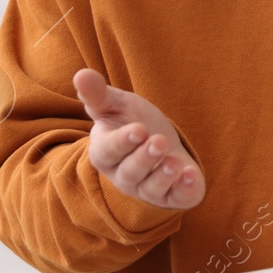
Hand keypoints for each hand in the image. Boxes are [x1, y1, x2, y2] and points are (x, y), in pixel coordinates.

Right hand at [73, 68, 203, 209]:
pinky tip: (191, 175)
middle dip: (145, 158)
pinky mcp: (172, 195)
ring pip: (151, 188)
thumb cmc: (133, 122)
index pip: (108, 151)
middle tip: (159, 141)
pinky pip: (176, 198)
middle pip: (130, 172)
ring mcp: (147, 188)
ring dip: (164, 175)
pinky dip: (184, 189)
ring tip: (175, 162)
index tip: (139, 129)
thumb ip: (98, 94)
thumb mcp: (117, 105)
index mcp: (106, 152)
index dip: (122, 142)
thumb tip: (81, 74)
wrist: (162, 143)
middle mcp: (124, 175)